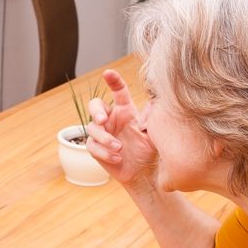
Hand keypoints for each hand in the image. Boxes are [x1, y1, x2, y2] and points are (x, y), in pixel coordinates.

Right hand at [86, 70, 156, 187]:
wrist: (144, 174)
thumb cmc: (149, 151)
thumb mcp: (154, 134)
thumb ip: (152, 118)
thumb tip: (155, 101)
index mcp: (125, 111)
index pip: (118, 92)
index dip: (113, 81)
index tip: (108, 73)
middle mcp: (111, 119)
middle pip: (95, 105)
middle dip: (96, 111)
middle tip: (103, 120)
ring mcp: (102, 134)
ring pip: (92, 128)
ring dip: (105, 138)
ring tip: (119, 148)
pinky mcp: (96, 149)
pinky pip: (92, 146)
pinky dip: (104, 152)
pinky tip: (117, 158)